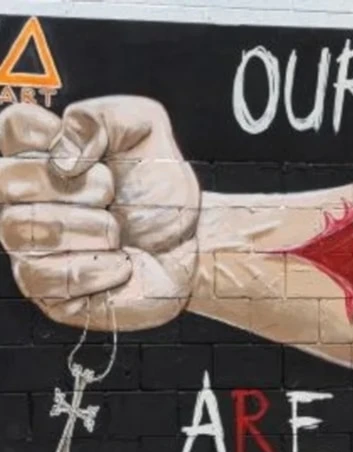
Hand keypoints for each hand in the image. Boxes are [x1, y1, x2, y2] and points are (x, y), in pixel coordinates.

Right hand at [0, 97, 199, 330]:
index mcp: (38, 151)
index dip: (51, 136)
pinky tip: (121, 263)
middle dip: (81, 187)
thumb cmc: (157, 187)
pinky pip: (48, 277)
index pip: (12, 126)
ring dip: (92, 227)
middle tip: (112, 194)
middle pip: (9, 179)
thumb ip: (105, 116)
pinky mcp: (46, 289)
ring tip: (118, 231)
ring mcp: (28, 244)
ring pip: (24, 229)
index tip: (93, 154)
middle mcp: (19, 198)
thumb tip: (64, 150)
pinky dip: (99, 268)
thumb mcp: (145, 130)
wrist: (189, 241)